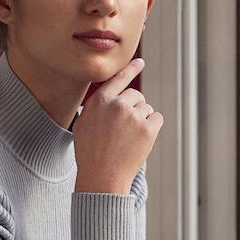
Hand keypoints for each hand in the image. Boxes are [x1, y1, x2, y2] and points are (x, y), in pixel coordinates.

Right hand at [73, 58, 162, 194]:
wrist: (102, 177)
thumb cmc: (90, 154)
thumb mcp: (83, 125)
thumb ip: (95, 107)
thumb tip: (108, 97)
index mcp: (99, 101)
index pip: (118, 79)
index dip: (130, 69)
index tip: (140, 62)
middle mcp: (117, 104)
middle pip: (135, 95)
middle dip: (134, 108)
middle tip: (125, 129)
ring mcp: (134, 116)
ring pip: (147, 108)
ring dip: (142, 120)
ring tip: (129, 139)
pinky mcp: (148, 128)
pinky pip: (157, 118)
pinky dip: (152, 127)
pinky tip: (140, 140)